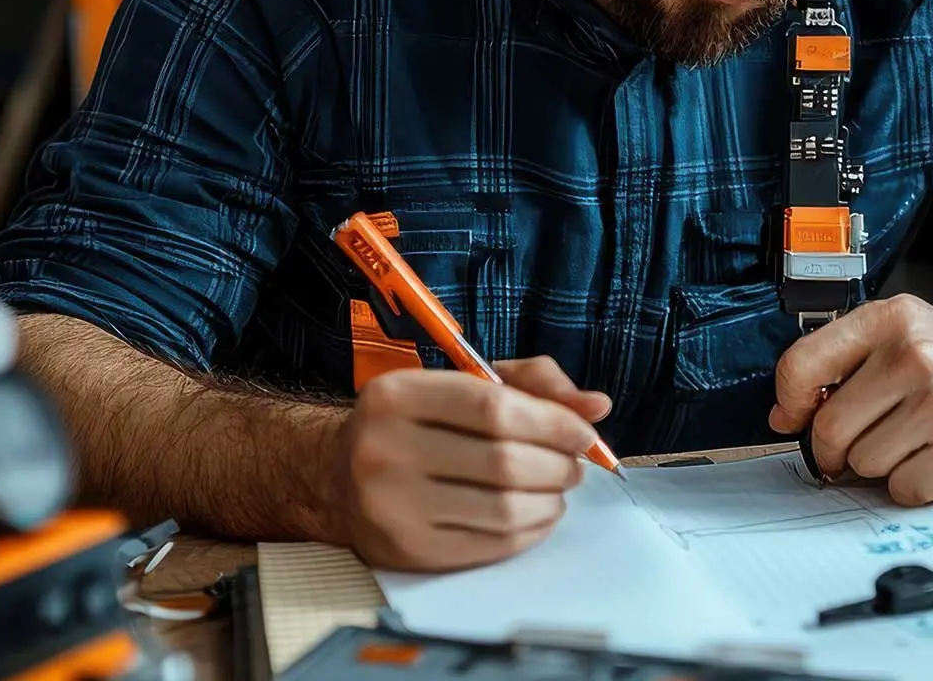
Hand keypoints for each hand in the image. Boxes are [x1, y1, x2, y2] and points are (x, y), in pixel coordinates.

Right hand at [323, 357, 611, 571]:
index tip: (584, 433)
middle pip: (504, 462)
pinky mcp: (405, 549)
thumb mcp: (459, 384)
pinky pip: (489, 545)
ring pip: (502, 508)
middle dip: (558, 465)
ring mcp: (391, 506)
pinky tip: (536, 515)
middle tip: (574, 466)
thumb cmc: (414, 424)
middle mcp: (385, 449)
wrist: (335, 477)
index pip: (495, 409)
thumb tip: (597, 406)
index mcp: (398, 395)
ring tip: (558, 490)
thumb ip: (530, 384)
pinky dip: (529, 531)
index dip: (554, 423)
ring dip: (549, 501)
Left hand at [770, 295, 932, 504]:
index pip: (802, 364)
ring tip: (917, 444)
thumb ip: (841, 365)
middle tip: (864, 444)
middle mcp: (914, 356)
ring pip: (865, 464)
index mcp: (891, 321)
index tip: (796, 417)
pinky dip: (915, 486)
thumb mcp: (905, 339)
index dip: (790, 402)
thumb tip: (784, 415)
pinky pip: (903, 489)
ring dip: (884, 467)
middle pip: (830, 428)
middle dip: (838, 449)